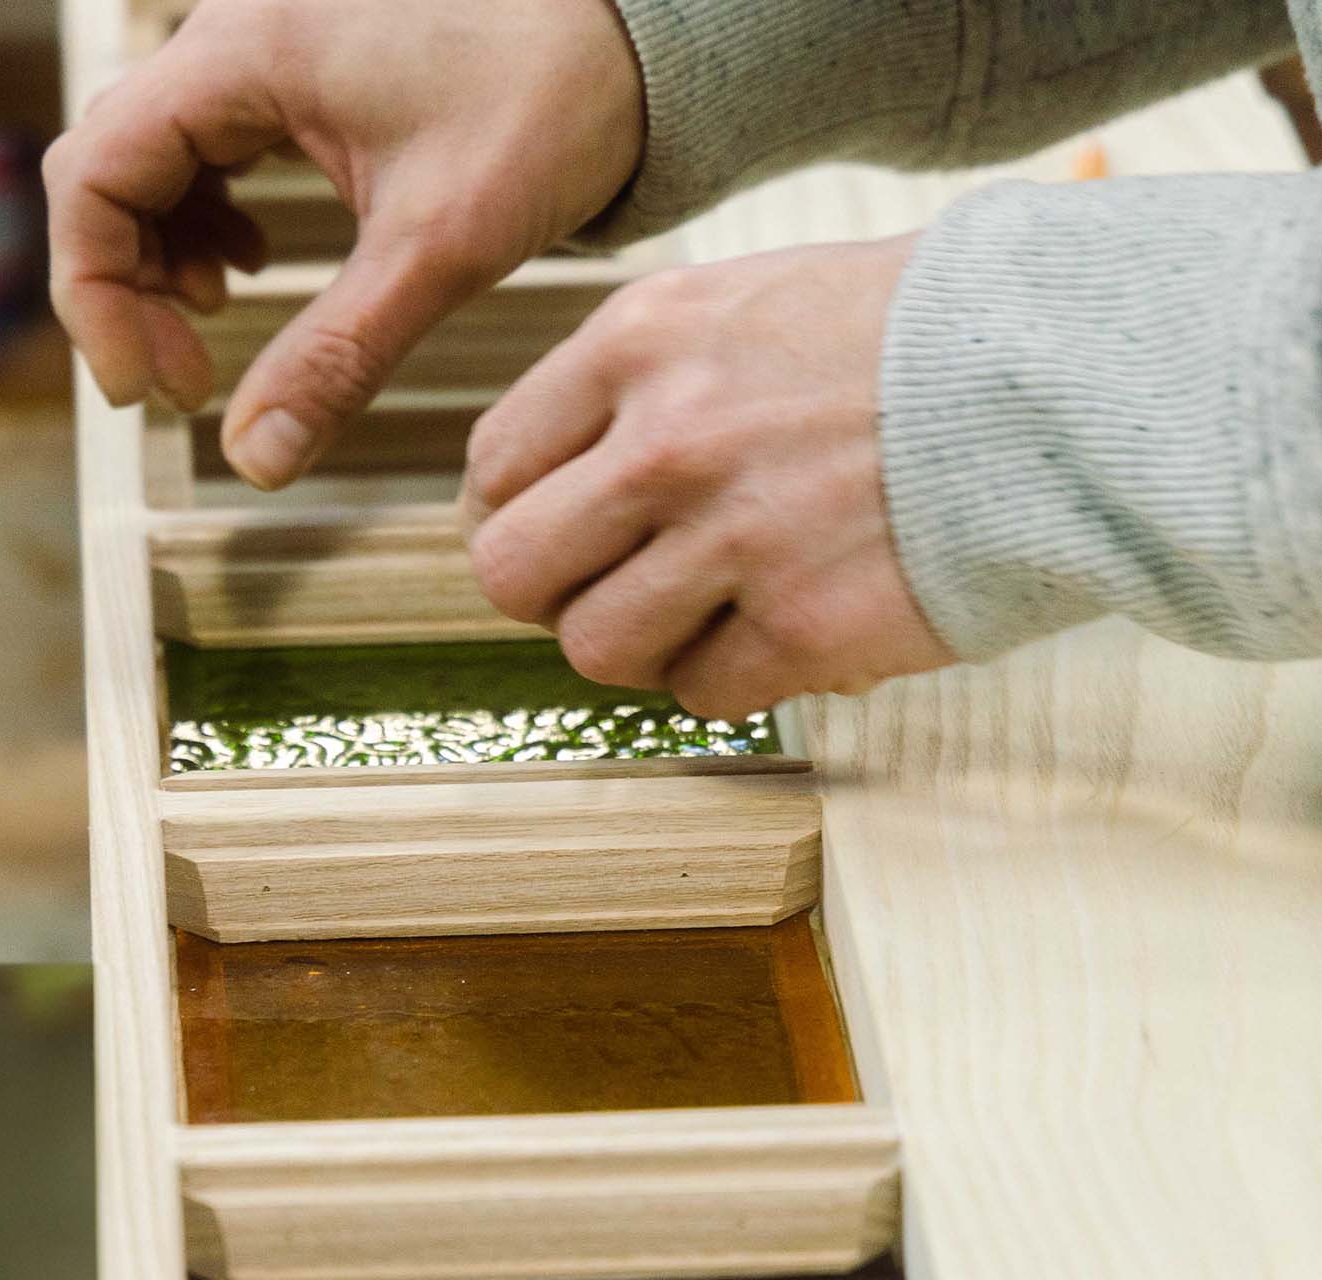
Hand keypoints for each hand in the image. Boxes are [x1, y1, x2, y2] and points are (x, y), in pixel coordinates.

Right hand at [43, 0, 643, 487]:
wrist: (633, 40)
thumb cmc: (551, 102)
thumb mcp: (436, 246)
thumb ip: (338, 357)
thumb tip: (255, 460)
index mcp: (246, 52)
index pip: (96, 173)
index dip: (99, 295)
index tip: (151, 393)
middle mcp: (238, 34)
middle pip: (117, 166)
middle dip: (131, 284)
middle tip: (188, 383)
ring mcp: (270, 46)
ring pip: (163, 156)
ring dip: (168, 250)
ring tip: (219, 321)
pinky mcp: (308, 66)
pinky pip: (218, 142)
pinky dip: (215, 213)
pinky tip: (256, 261)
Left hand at [458, 238, 955, 718]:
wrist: (1068, 376)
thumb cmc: (916, 336)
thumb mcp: (751, 302)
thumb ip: (644, 383)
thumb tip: (568, 481)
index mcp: (641, 345)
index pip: (495, 465)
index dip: (515, 516)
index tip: (558, 538)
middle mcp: (667, 442)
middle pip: (513, 571)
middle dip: (554, 594)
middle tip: (611, 590)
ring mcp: (733, 539)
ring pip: (595, 648)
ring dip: (643, 645)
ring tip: (708, 614)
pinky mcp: (803, 628)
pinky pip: (702, 694)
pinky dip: (731, 678)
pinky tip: (782, 634)